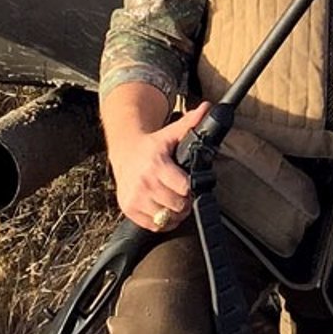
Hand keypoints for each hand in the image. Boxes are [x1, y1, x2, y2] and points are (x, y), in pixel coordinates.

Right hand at [109, 102, 208, 230]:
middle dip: (185, 202)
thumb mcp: (170, 134)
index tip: (191, 184)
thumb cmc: (151, 146)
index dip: (191, 188)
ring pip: (166, 218)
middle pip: (177, 205)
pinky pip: (153, 225)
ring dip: (175, 213)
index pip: (183, 187)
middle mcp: (144, 183)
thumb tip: (208, 108)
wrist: (124, 153)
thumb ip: (190, 123)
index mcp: (156, 165)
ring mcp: (134, 198)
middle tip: (185, 195)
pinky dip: (162, 221)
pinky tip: (164, 209)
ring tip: (175, 202)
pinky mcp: (128, 209)